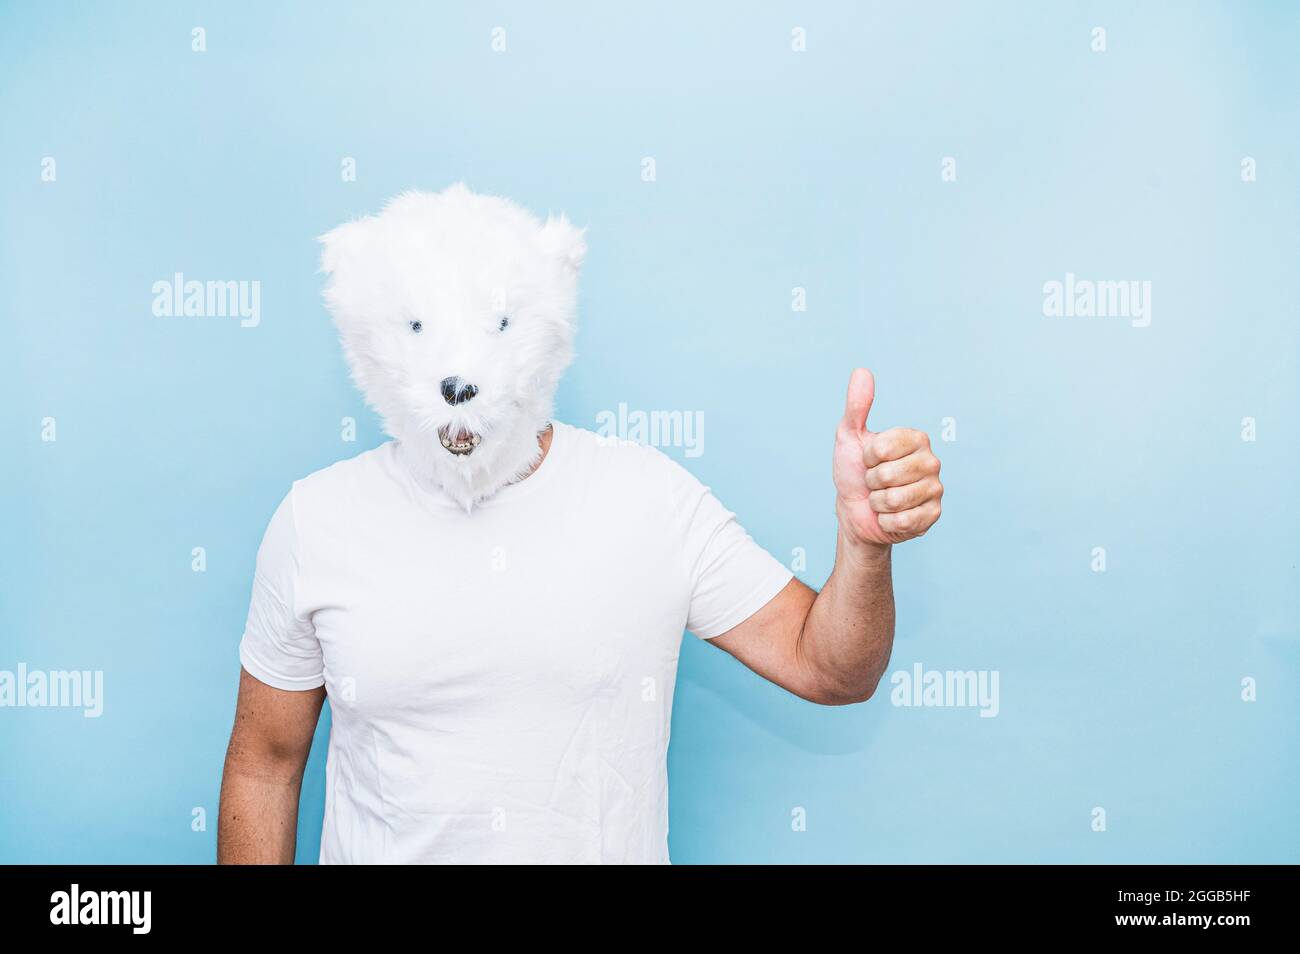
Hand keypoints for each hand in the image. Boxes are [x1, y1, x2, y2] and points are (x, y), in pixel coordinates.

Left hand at [833, 368, 942, 548]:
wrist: (854, 511)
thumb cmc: (853, 472)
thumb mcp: (850, 437)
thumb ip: (857, 406)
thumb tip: (861, 371)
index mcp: (916, 438)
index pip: (882, 449)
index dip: (867, 458)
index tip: (869, 460)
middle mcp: (931, 461)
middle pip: (887, 475)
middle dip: (871, 483)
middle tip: (874, 483)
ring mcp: (935, 489)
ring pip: (894, 500)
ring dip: (878, 504)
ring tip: (881, 499)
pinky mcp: (933, 515)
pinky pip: (902, 521)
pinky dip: (887, 521)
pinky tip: (890, 516)